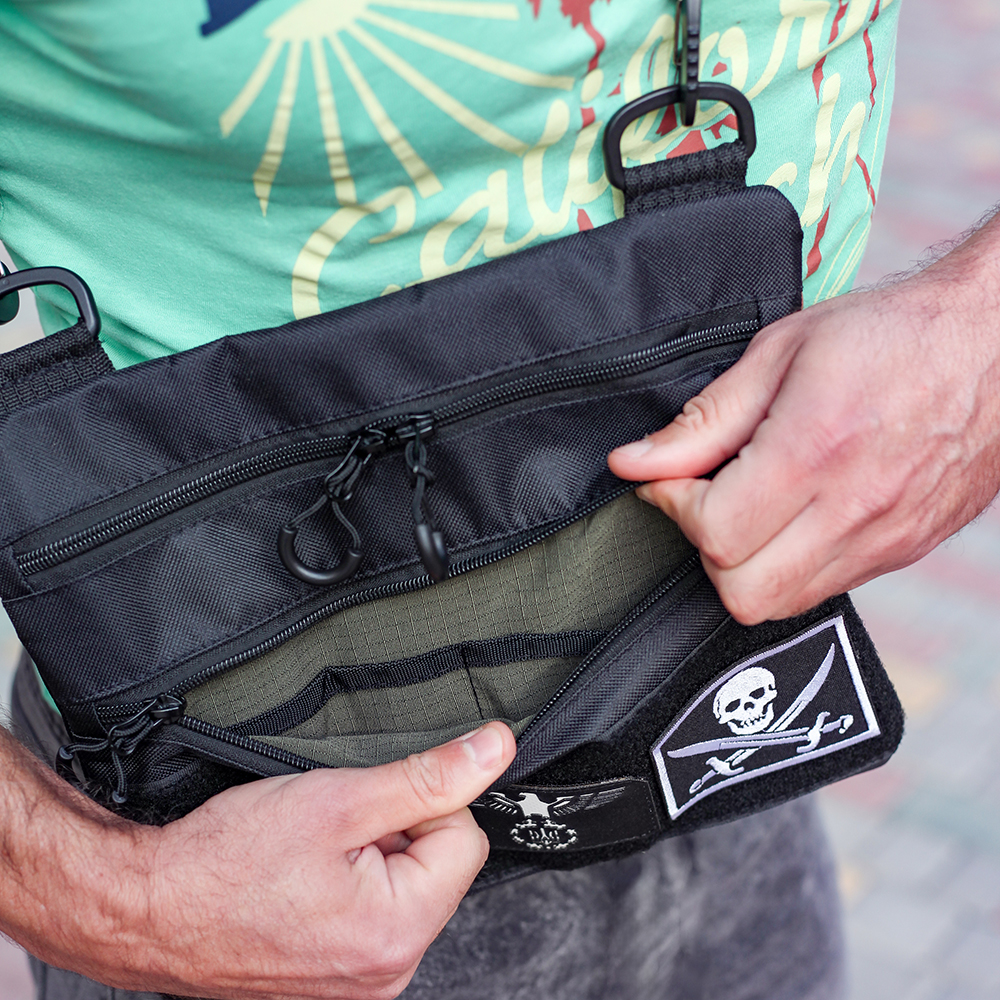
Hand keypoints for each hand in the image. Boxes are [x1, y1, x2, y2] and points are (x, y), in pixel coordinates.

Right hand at [0, 722, 514, 999]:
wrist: (148, 908)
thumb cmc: (226, 861)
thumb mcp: (340, 800)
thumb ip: (429, 777)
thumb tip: (495, 749)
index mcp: (399, 934)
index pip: (465, 838)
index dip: (422, 804)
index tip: (367, 806)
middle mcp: (389, 974)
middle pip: (438, 865)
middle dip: (395, 831)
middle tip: (333, 831)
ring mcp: (362, 983)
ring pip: (406, 885)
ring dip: (370, 855)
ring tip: (311, 856)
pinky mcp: (339, 979)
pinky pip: (375, 912)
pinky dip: (350, 882)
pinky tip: (305, 878)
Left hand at [608, 214, 999, 623]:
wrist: (993, 343)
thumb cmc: (889, 333)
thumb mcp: (781, 352)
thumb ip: (702, 420)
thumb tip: (631, 463)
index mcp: (816, 450)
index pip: (714, 533)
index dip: (674, 505)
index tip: (672, 476)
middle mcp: (855, 510)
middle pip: (740, 591)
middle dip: (704, 546)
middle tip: (707, 495)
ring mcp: (885, 540)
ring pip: (779, 604)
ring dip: (742, 563)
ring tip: (749, 502)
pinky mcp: (902, 552)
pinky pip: (821, 591)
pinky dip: (785, 566)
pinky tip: (789, 516)